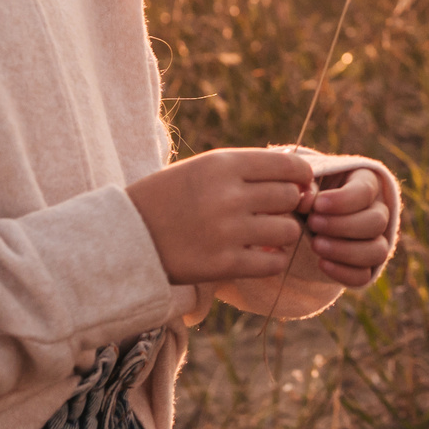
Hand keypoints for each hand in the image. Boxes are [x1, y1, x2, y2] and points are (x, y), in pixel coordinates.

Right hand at [127, 148, 315, 285]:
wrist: (126, 236)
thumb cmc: (170, 197)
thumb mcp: (204, 168)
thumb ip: (248, 169)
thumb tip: (299, 176)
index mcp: (223, 164)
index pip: (289, 167)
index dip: (302, 178)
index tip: (297, 186)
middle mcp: (228, 195)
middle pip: (291, 198)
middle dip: (289, 206)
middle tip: (273, 213)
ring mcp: (227, 231)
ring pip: (288, 231)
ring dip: (282, 235)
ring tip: (265, 236)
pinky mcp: (223, 264)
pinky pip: (274, 263)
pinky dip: (272, 261)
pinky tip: (258, 255)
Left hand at [304, 167, 393, 287]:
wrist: (309, 219)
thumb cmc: (309, 196)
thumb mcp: (308, 188)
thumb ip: (307, 191)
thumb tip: (305, 199)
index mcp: (367, 184)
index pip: (366, 192)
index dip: (343, 200)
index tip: (318, 205)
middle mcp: (378, 213)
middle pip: (377, 222)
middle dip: (343, 225)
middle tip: (313, 223)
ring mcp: (376, 242)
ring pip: (377, 252)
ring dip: (344, 250)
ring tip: (315, 245)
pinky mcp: (365, 267)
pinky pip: (364, 276)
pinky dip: (344, 273)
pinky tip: (321, 263)